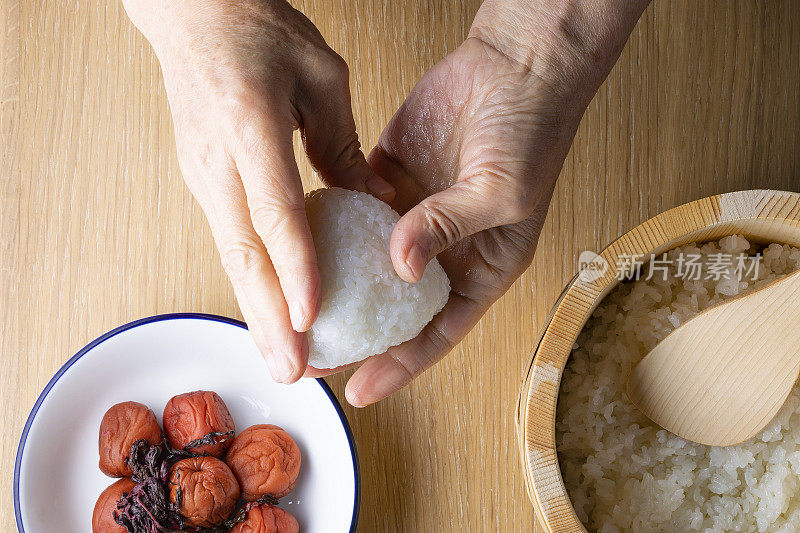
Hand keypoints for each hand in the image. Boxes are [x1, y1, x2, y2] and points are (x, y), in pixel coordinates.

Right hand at [122, 0, 394, 382]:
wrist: (193, 11)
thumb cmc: (258, 29)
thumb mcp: (320, 74)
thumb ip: (342, 143)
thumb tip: (372, 200)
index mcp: (251, 124)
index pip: (276, 211)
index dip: (296, 268)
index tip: (312, 318)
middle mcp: (218, 159)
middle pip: (244, 253)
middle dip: (269, 319)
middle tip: (292, 371)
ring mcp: (202, 172)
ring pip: (231, 256)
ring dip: (255, 312)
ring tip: (279, 360)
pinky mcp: (201, 178)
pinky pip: (229, 240)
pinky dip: (251, 283)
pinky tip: (268, 312)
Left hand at [322, 0, 648, 405]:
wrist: (516, 64)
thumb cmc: (531, 132)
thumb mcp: (501, 192)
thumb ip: (448, 227)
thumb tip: (400, 265)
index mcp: (481, 266)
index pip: (436, 331)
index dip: (399, 364)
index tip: (359, 387)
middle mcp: (444, 248)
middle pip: (393, 307)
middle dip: (355, 335)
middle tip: (310, 355)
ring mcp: (413, 214)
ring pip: (366, 263)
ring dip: (335, 286)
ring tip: (295, 310)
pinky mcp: (388, 179)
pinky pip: (351, 211)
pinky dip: (328, 228)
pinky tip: (300, 244)